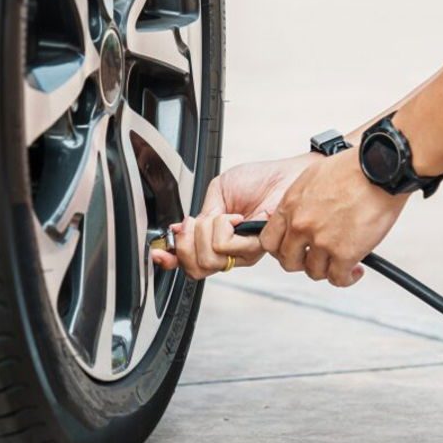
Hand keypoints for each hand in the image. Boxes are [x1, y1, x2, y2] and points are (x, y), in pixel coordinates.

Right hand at [151, 152, 319, 277]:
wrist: (284, 175)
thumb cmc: (259, 180)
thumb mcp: (218, 192)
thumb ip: (201, 216)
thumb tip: (179, 231)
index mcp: (217, 239)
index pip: (191, 261)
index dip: (171, 260)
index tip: (158, 252)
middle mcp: (230, 251)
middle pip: (195, 266)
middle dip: (188, 241)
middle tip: (198, 221)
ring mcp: (243, 252)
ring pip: (209, 257)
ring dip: (208, 231)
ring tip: (223, 215)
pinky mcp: (255, 248)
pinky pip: (225, 246)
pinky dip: (223, 227)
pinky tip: (236, 217)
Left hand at [259, 149, 407, 286]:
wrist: (379, 168)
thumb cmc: (352, 168)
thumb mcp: (313, 178)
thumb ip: (301, 201)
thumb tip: (299, 216)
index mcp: (290, 206)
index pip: (269, 241)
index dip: (281, 248)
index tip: (296, 248)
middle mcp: (300, 225)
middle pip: (288, 261)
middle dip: (303, 261)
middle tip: (318, 257)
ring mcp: (321, 241)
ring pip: (314, 272)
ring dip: (327, 269)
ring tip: (341, 262)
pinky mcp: (344, 253)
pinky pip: (338, 279)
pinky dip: (347, 278)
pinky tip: (355, 270)